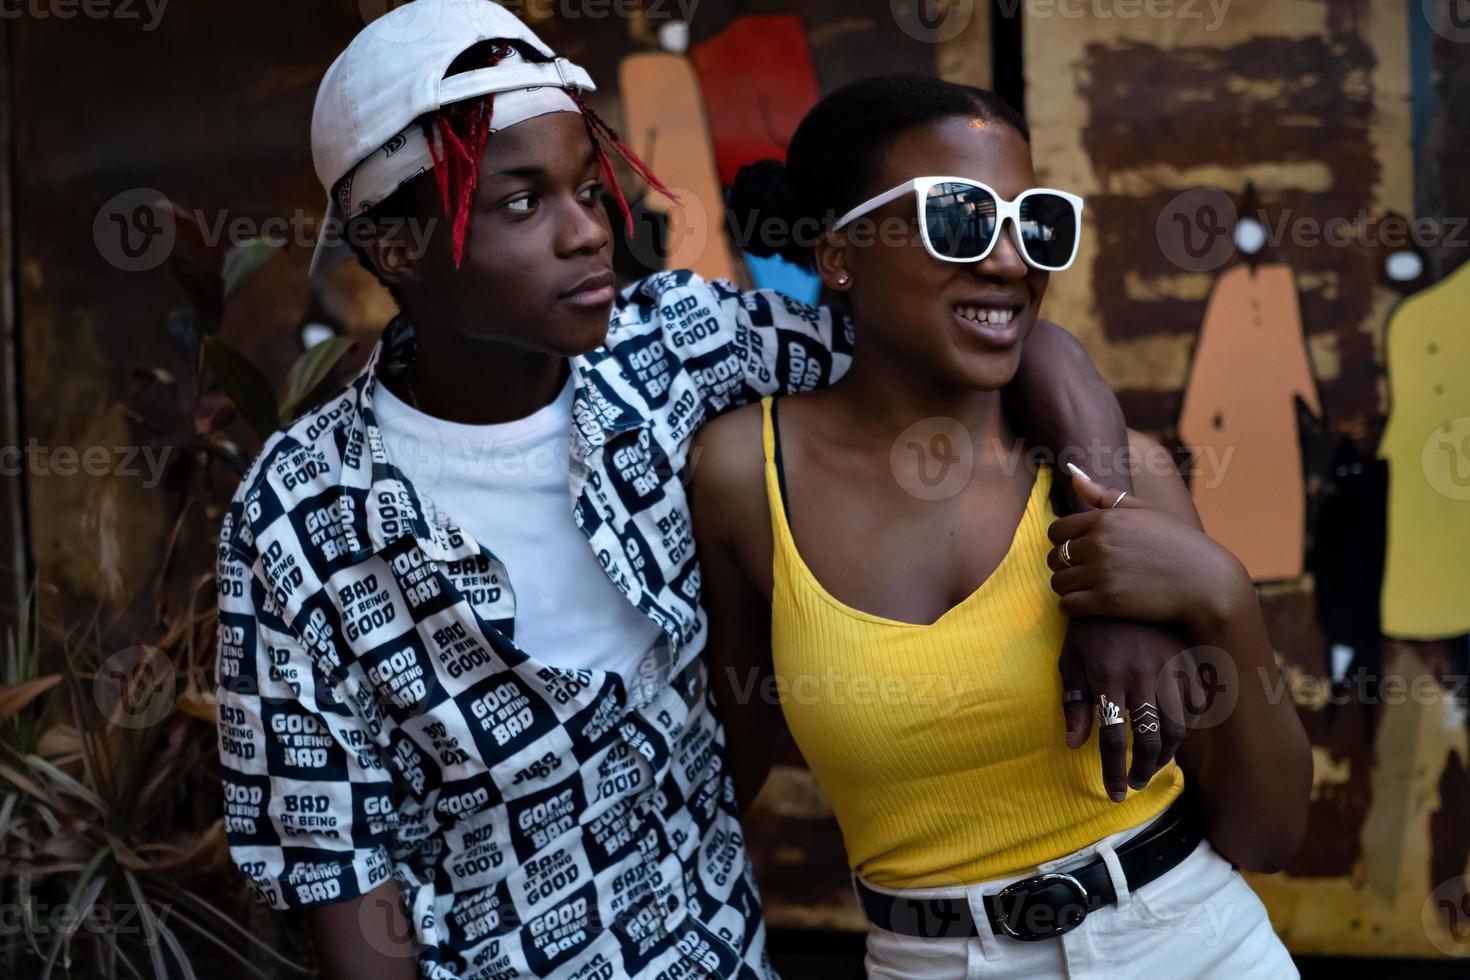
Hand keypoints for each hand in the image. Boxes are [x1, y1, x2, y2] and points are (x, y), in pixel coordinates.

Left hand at [1045, 465, 1247, 632]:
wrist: (1207, 581)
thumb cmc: (1176, 543)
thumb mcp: (1144, 511)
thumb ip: (1104, 495)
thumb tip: (1073, 474)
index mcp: (1105, 519)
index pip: (1057, 530)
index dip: (1063, 542)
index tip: (1077, 550)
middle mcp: (1099, 544)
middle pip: (1054, 557)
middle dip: (1064, 565)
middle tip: (1083, 571)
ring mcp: (1103, 574)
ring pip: (1058, 582)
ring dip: (1068, 587)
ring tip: (1085, 588)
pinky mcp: (1108, 602)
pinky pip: (1068, 605)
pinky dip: (1072, 606)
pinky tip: (1087, 604)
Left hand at [1059, 619, 1192, 799]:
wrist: (1122, 581)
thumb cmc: (1089, 627)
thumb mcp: (1071, 659)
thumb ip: (1074, 702)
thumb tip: (1074, 745)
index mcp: (1106, 675)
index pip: (1111, 737)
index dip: (1114, 771)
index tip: (1115, 793)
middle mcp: (1141, 674)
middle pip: (1148, 738)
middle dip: (1143, 769)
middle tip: (1135, 782)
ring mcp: (1169, 667)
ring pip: (1177, 726)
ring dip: (1167, 754)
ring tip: (1153, 765)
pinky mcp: (1187, 660)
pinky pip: (1197, 704)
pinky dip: (1190, 726)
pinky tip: (1175, 737)